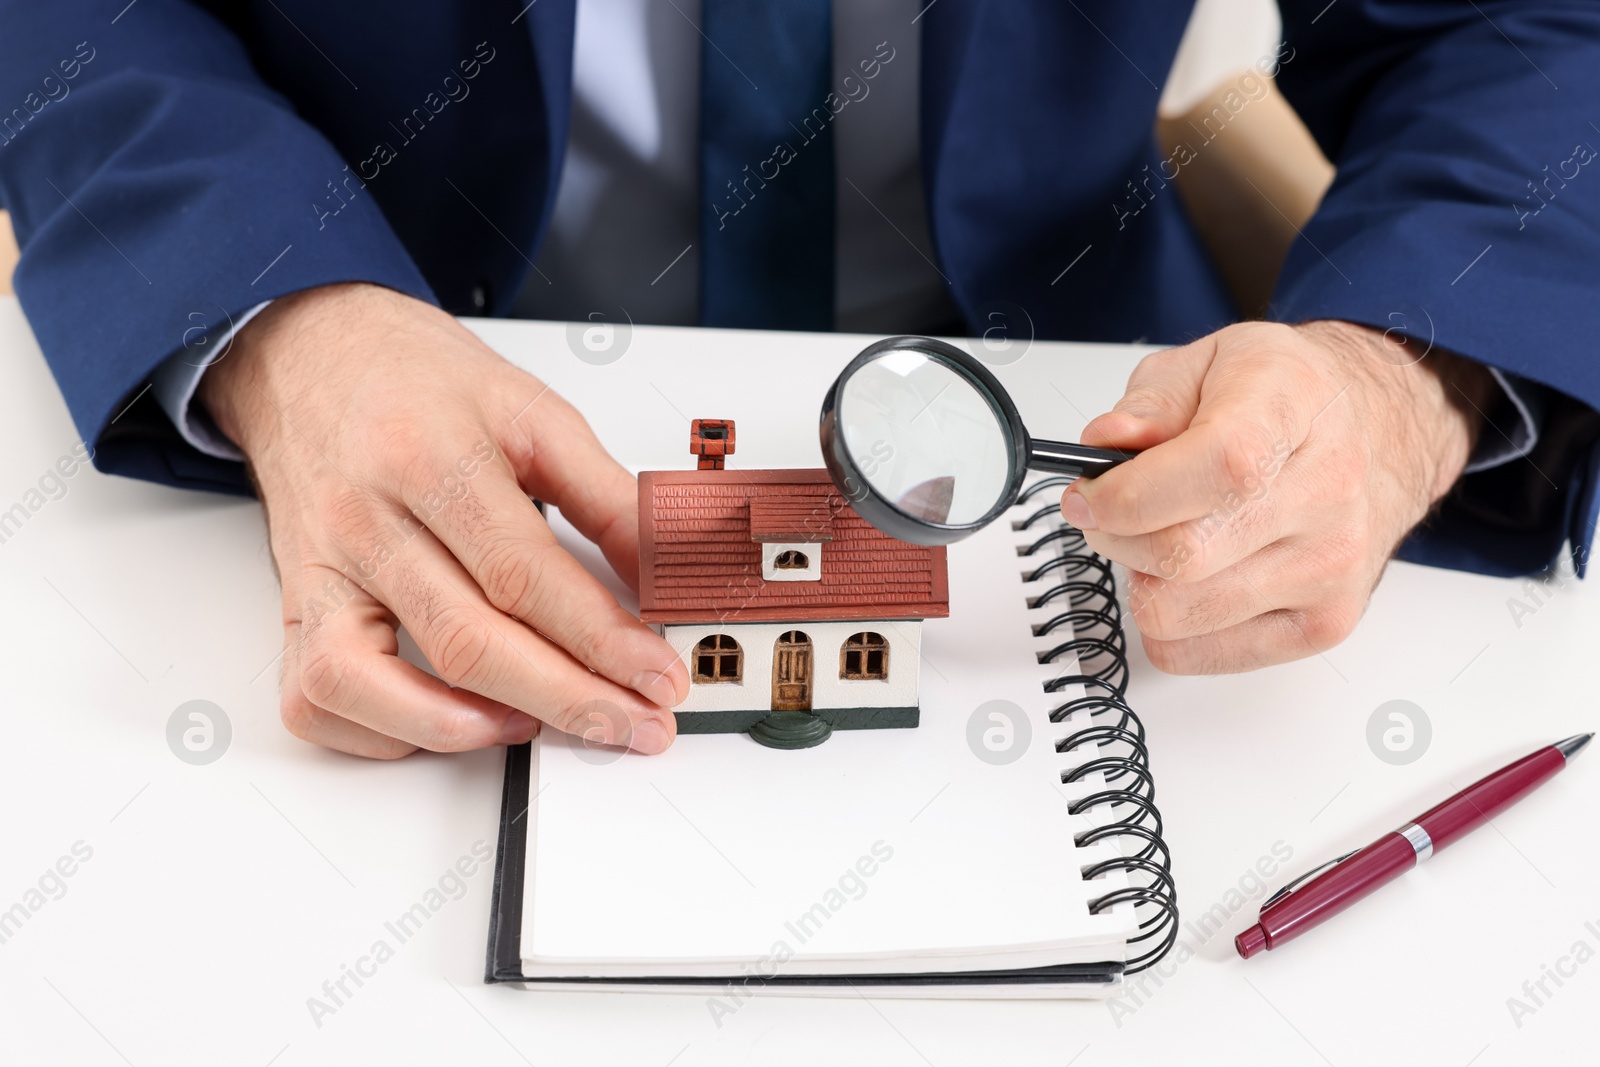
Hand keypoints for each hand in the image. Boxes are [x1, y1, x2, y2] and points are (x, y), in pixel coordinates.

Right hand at [200, 283, 687, 756]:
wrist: (308, 351)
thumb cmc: (415, 379)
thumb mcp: (529, 409)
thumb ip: (604, 493)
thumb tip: (664, 567)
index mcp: (431, 457)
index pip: (524, 574)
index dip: (601, 638)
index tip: (657, 675)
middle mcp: (366, 518)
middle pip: (467, 640)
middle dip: (567, 699)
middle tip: (635, 722)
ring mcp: (321, 568)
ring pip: (374, 682)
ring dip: (469, 729)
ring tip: (540, 725)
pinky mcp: (295, 603)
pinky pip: (314, 698)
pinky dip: (382, 733)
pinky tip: (451, 722)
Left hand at [1060, 320, 1493, 672]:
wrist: (1377, 434)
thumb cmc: (1286, 400)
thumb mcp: (1208, 362)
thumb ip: (1148, 403)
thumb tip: (1106, 445)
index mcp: (1292, 409)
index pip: (1213, 469)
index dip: (1129, 494)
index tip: (1088, 496)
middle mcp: (1326, 492)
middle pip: (1182, 556)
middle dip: (1117, 538)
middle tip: (1112, 515)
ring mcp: (1330, 566)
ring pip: (1177, 615)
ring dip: (1141, 583)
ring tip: (1161, 540)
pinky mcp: (1323, 624)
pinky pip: (1196, 655)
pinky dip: (1167, 625)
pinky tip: (1189, 580)